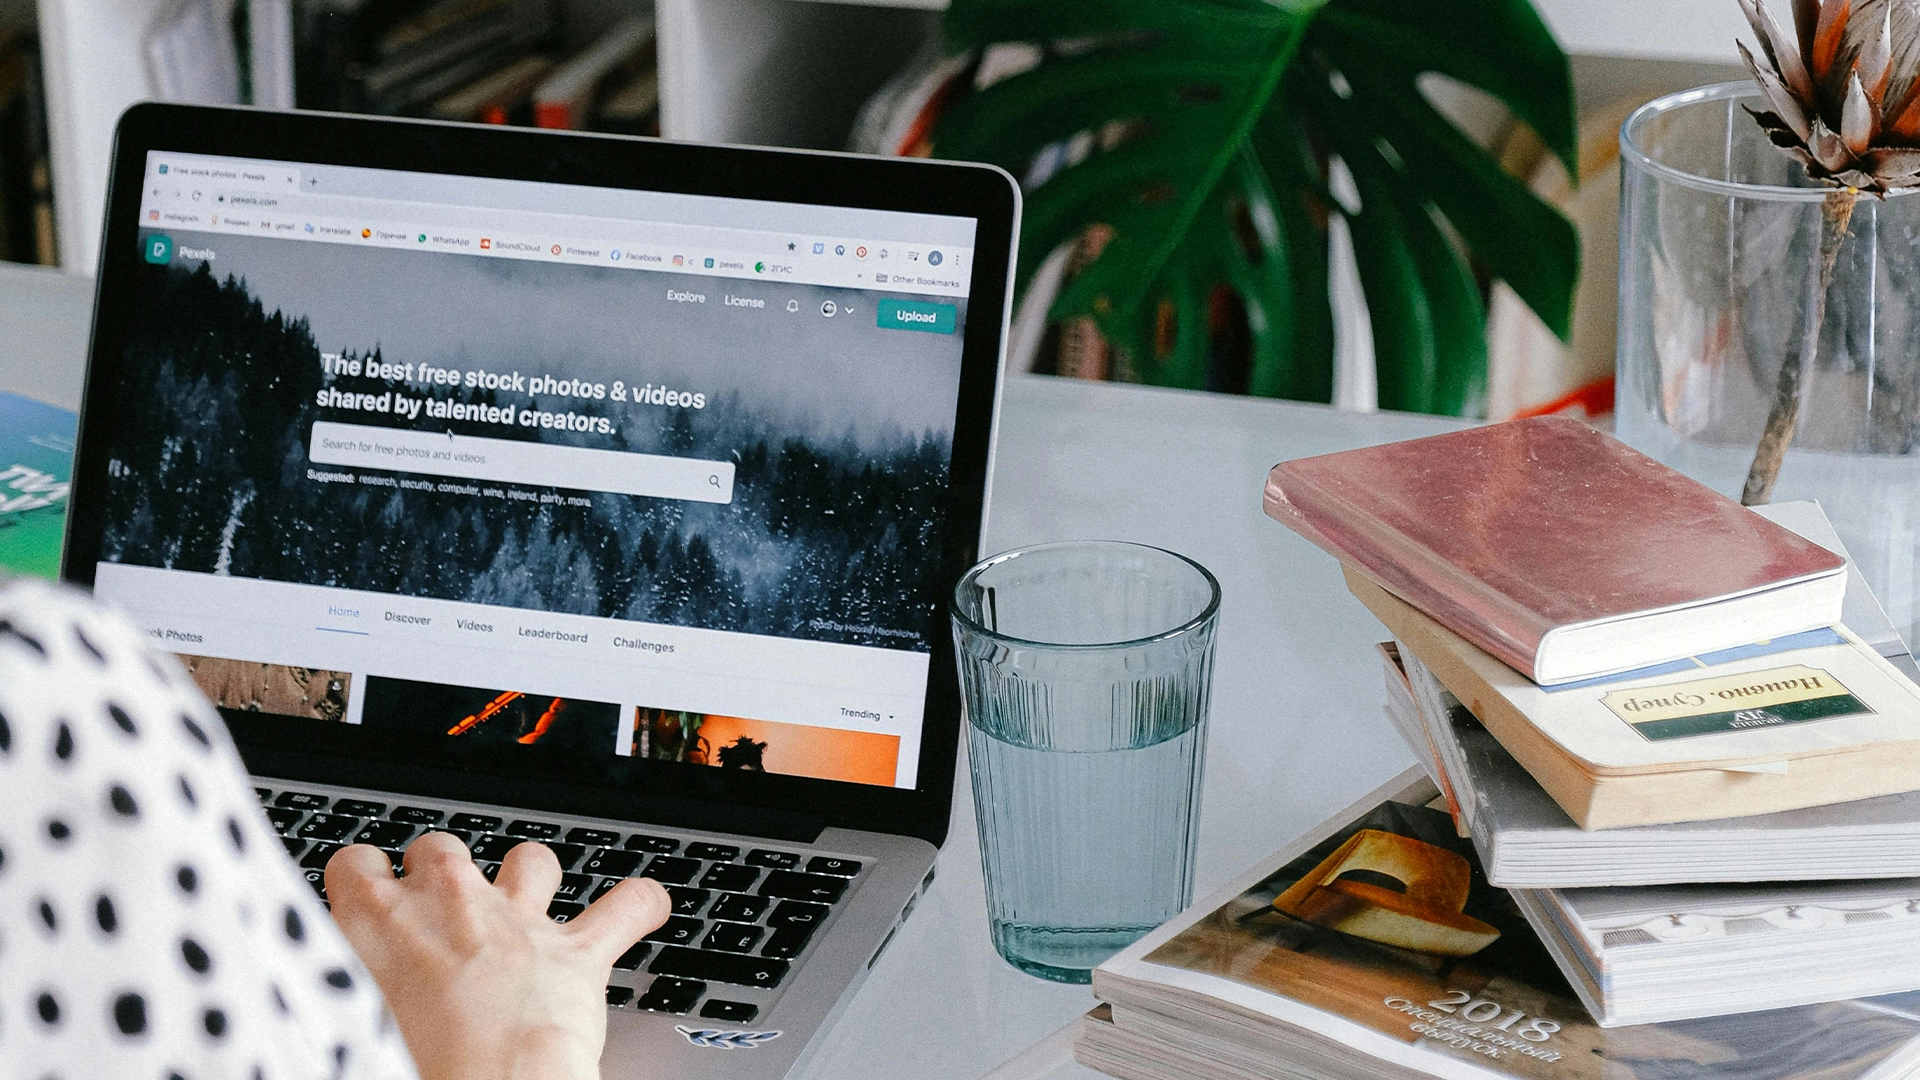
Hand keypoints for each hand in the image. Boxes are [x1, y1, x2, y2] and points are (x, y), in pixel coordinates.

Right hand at [327, 832, 669, 1079]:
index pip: (356, 862)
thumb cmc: (408, 1067)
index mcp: (376, 920)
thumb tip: (335, 998)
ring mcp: (518, 921)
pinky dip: (639, 905)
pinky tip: (644, 906)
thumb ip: (345, 984)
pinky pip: (626, 906)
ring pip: (529, 860)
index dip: (365, 880)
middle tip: (440, 915)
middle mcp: (450, 903)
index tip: (368, 898)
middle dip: (441, 874)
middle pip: (441, 849)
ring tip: (527, 900)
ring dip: (529, 877)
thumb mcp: (345, 1017)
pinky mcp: (577, 952)